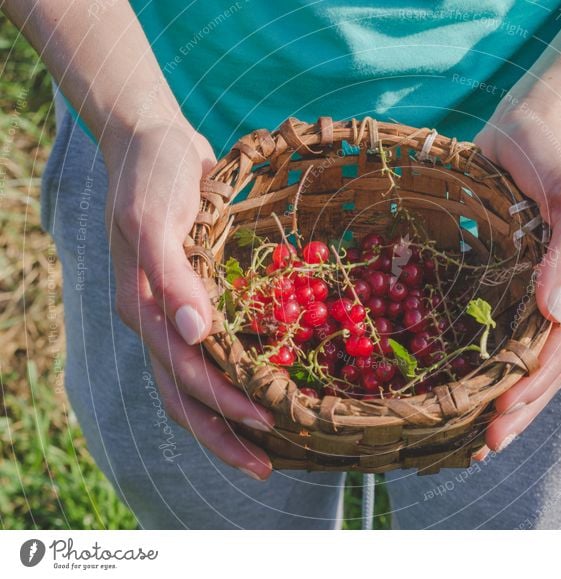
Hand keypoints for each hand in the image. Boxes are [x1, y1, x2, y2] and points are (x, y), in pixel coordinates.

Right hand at [102, 119, 273, 479]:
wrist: (155, 141)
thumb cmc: (152, 175)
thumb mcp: (154, 217)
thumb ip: (171, 275)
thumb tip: (193, 334)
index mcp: (142, 310)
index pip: (183, 376)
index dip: (224, 404)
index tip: (269, 420)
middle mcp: (157, 321)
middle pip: (186, 395)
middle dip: (225, 433)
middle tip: (268, 463)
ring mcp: (173, 312)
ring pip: (196, 381)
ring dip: (228, 416)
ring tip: (267, 442)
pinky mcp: (192, 297)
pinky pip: (211, 350)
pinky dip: (233, 376)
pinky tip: (261, 386)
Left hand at [472, 97, 560, 454]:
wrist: (532, 126)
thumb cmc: (552, 156)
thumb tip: (556, 313)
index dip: (534, 385)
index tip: (499, 415)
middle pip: (550, 367)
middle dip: (521, 410)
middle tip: (484, 445)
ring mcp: (544, 293)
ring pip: (532, 362)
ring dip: (510, 402)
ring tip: (479, 438)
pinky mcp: (519, 284)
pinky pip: (511, 337)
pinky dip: (495, 369)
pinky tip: (471, 390)